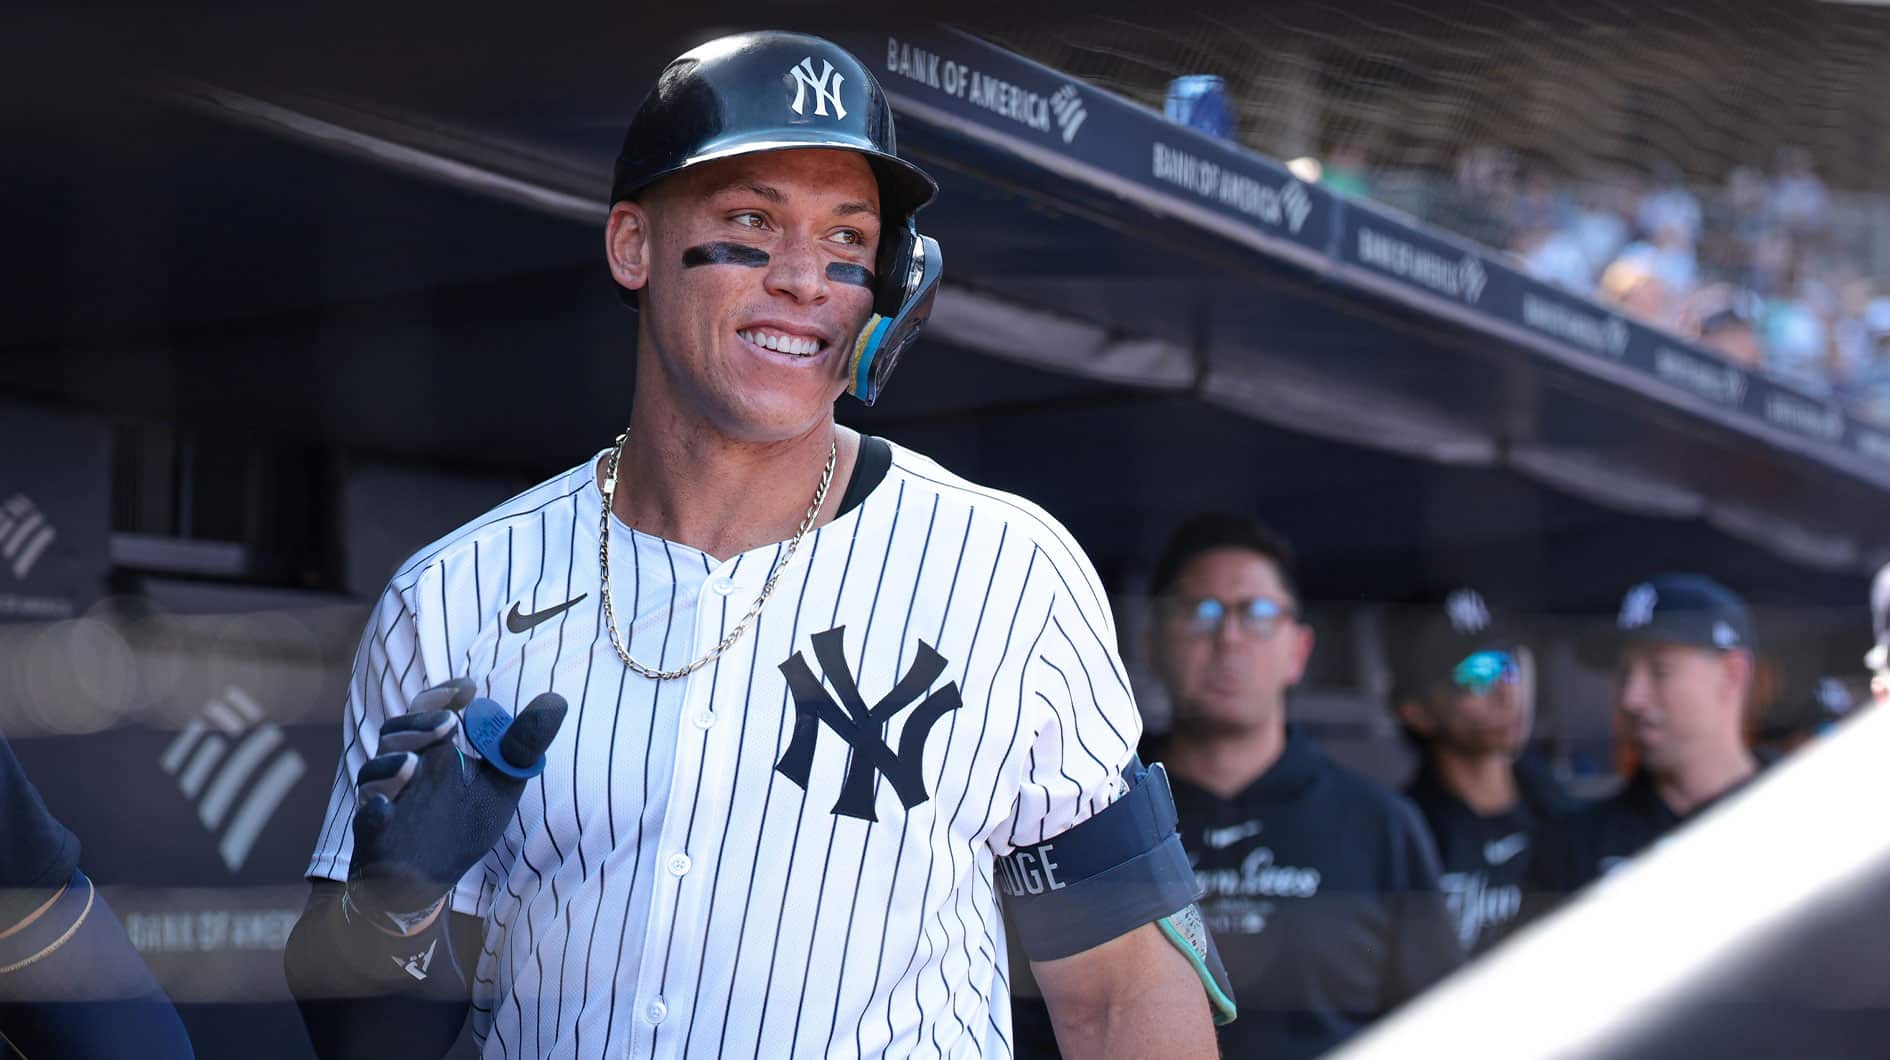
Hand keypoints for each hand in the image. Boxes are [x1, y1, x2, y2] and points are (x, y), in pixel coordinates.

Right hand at [345, 679, 565, 929]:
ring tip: (414, 764)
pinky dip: (373, 813)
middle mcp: (402, 770)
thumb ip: (523, 744)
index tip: (469, 688)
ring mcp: (384, 801)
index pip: (427, 709)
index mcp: (430, 751)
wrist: (429, 881)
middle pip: (395, 732)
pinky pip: (366, 822)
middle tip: (447, 726)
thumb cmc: (463, 825)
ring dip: (392, 764)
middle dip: (419, 725)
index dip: (443, 695)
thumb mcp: (501, 783)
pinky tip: (384, 808)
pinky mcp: (374, 837)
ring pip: (374, 772)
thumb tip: (556, 700)